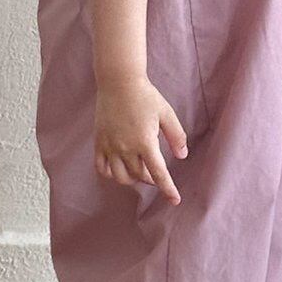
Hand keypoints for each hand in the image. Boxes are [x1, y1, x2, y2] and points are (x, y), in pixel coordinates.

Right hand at [93, 79, 187, 205]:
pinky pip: (102, 168)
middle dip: (150, 179)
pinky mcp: (99, 141)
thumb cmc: (146, 96)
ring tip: (138, 171)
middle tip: (155, 173)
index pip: (159, 173)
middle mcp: (126, 147)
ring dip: (132, 179)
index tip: (174, 200)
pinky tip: (118, 168)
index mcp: (145, 141)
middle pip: (139, 175)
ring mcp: (110, 146)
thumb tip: (182, 156)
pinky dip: (111, 174)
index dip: (167, 189)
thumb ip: (176, 136)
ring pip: (120, 176)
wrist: (119, 81)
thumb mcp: (166, 113)